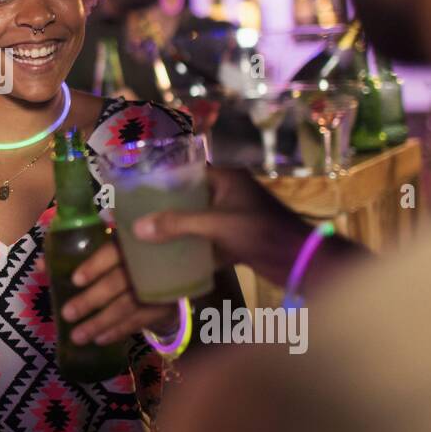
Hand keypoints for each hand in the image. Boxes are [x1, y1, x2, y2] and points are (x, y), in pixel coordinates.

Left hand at [60, 236, 182, 346]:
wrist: (168, 275)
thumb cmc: (125, 261)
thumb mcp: (104, 253)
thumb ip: (74, 256)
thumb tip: (41, 265)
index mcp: (128, 243)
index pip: (112, 252)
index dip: (94, 265)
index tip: (75, 280)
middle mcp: (144, 263)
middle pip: (117, 282)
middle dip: (91, 300)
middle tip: (67, 314)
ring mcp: (156, 285)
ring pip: (126, 306)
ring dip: (100, 322)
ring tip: (77, 336)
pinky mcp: (163, 306)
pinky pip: (139, 321)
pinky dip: (118, 331)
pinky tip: (100, 340)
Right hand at [129, 165, 364, 288]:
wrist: (299, 261)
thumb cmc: (261, 232)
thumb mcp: (217, 225)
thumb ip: (178, 225)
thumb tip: (136, 228)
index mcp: (225, 178)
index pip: (186, 170)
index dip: (160, 178)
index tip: (132, 187)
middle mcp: (226, 193)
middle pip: (187, 196)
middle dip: (162, 206)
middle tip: (131, 213)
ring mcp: (230, 217)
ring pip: (194, 219)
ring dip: (173, 227)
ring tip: (142, 233)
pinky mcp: (233, 239)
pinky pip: (203, 240)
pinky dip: (187, 247)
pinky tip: (165, 256)